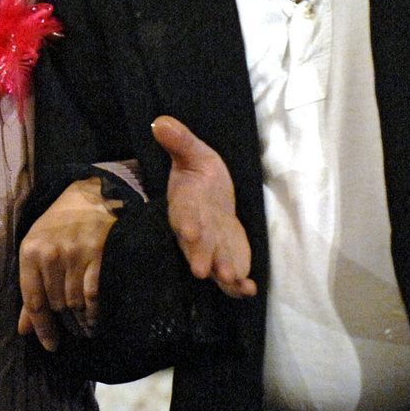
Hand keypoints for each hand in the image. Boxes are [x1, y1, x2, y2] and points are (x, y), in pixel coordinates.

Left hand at [17, 176, 116, 350]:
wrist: (90, 197)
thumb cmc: (58, 226)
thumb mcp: (36, 250)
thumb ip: (30, 290)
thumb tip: (24, 329)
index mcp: (30, 252)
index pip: (33, 301)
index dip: (42, 328)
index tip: (50, 345)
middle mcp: (50, 255)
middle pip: (56, 305)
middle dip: (64, 324)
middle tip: (71, 334)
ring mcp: (74, 255)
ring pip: (74, 303)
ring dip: (80, 322)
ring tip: (84, 331)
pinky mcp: (97, 255)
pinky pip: (93, 295)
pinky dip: (94, 314)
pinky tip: (95, 322)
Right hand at [153, 115, 256, 297]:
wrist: (212, 197)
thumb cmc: (201, 174)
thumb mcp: (195, 153)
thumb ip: (180, 141)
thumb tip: (160, 121)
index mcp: (186, 204)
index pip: (183, 213)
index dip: (185, 222)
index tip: (188, 229)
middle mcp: (196, 231)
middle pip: (195, 245)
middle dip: (199, 255)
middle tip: (201, 269)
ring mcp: (211, 249)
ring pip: (213, 265)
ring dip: (221, 274)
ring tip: (231, 280)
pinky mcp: (227, 260)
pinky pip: (231, 280)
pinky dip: (239, 287)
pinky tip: (249, 289)